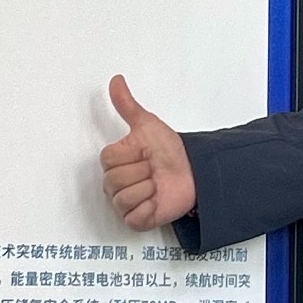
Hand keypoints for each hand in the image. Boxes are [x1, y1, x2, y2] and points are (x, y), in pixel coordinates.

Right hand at [99, 75, 197, 230]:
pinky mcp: (136, 220)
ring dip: (148, 189)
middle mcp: (115, 184)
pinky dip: (149, 208)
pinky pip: (133, 217)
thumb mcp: (148, 124)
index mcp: (114, 162)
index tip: (146, 152)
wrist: (193, 172)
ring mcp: (125, 203)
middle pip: (115, 180)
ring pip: (124, 198)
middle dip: (142, 171)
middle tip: (154, 169)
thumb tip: (116, 81)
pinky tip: (158, 200)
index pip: (109, 160)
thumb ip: (128, 105)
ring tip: (157, 184)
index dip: (132, 155)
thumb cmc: (170, 150)